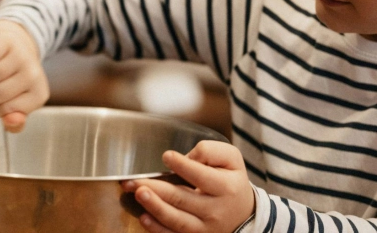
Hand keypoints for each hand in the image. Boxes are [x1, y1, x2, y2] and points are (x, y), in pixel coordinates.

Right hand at [0, 20, 48, 131]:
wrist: (16, 44)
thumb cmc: (14, 78)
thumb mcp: (19, 104)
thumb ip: (15, 122)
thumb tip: (10, 121)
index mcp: (39, 95)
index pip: (4, 111)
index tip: (3, 98)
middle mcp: (33, 75)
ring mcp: (21, 57)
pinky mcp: (6, 41)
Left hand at [121, 140, 253, 232]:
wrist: (243, 214)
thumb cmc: (231, 181)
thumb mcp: (231, 160)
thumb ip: (210, 152)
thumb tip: (187, 157)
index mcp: (226, 187)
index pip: (201, 176)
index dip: (183, 166)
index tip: (166, 156)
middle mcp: (215, 210)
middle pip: (182, 199)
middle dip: (157, 189)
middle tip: (135, 180)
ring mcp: (204, 228)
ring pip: (177, 220)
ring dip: (154, 207)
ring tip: (138, 194)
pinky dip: (158, 229)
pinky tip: (144, 218)